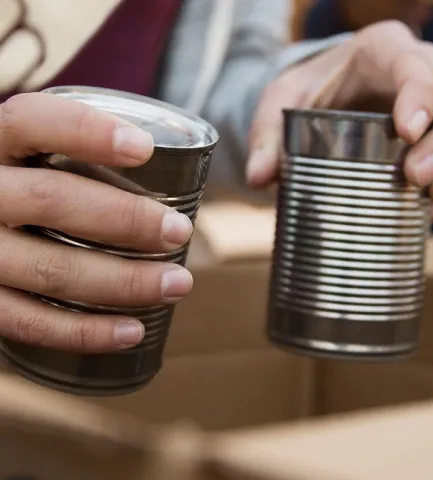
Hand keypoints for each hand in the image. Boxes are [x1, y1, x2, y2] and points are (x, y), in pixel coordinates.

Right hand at [0, 93, 192, 351]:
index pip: (30, 122)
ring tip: (177, 283)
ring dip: (123, 281)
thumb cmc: (32, 195)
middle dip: (124, 218)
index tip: (145, 148)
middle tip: (179, 231)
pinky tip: (132, 331)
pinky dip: (85, 331)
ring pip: (48, 268)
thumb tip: (179, 189)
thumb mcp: (35, 165)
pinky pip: (29, 322)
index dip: (86, 130)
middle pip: (49, 199)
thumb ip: (79, 163)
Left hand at [247, 21, 432, 223]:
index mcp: (383, 52)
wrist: (326, 91)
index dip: (420, 99)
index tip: (407, 136)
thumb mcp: (280, 105)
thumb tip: (258, 178)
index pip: (415, 68)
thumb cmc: (307, 92)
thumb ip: (267, 138)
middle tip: (420, 181)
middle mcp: (423, 68)